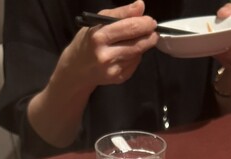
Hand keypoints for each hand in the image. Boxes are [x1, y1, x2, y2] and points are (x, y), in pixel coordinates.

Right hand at [27, 1, 158, 148]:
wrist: (76, 69)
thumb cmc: (87, 42)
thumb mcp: (97, 22)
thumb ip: (120, 13)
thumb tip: (140, 5)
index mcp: (99, 37)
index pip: (129, 28)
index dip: (144, 24)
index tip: (151, 21)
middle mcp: (105, 55)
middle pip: (137, 44)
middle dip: (149, 35)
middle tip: (153, 30)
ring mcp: (112, 69)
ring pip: (137, 54)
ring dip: (144, 45)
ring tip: (144, 39)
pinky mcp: (117, 79)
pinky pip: (134, 65)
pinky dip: (136, 56)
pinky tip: (130, 52)